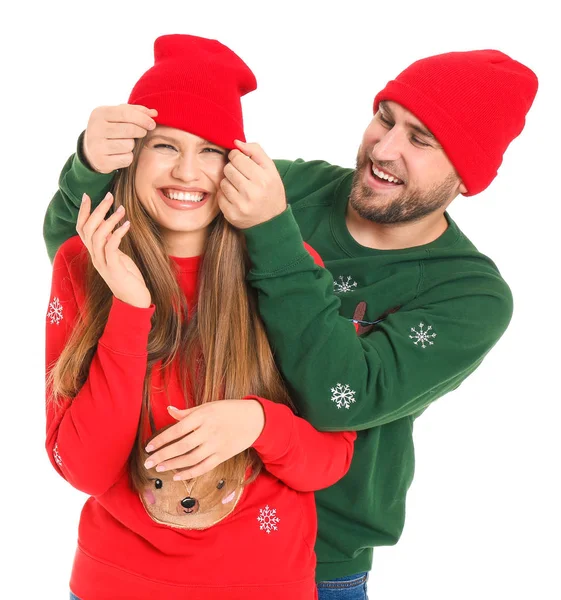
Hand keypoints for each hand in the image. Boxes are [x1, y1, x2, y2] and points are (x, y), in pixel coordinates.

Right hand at [77, 192, 150, 307]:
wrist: (134, 300)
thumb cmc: (128, 278)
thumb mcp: (118, 257)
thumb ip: (111, 243)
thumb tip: (111, 226)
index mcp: (94, 253)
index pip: (82, 229)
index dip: (83, 212)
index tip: (86, 195)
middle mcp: (95, 257)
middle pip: (88, 229)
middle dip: (97, 210)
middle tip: (109, 195)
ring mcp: (103, 263)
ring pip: (98, 236)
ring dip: (110, 220)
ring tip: (122, 208)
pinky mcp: (113, 268)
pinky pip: (111, 247)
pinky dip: (118, 233)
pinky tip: (127, 224)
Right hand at [83, 104, 157, 172]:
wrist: (90, 151)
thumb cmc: (109, 129)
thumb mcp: (117, 116)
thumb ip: (135, 111)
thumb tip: (154, 113)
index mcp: (100, 113)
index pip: (126, 113)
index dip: (143, 118)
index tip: (152, 124)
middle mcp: (96, 129)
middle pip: (129, 129)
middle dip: (141, 131)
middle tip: (142, 133)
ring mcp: (97, 146)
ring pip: (129, 145)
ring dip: (132, 145)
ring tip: (126, 143)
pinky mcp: (102, 161)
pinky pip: (126, 159)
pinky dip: (128, 157)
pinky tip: (121, 154)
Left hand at [143, 399, 265, 479]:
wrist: (254, 419)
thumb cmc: (228, 410)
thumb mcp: (208, 406)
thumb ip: (188, 412)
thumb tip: (169, 410)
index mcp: (204, 416)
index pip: (178, 429)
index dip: (162, 439)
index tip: (148, 447)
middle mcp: (209, 431)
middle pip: (182, 446)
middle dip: (163, 456)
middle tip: (148, 463)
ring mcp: (217, 445)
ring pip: (191, 459)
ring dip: (173, 465)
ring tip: (159, 468)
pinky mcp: (223, 455)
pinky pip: (204, 467)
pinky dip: (190, 473)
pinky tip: (177, 475)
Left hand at [217, 140, 286, 228]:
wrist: (272, 222)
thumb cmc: (270, 191)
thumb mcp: (270, 170)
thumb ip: (256, 151)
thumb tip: (236, 142)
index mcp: (263, 178)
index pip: (237, 157)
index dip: (237, 157)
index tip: (242, 163)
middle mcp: (253, 192)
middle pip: (228, 168)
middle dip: (232, 170)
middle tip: (241, 176)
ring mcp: (241, 205)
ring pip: (222, 182)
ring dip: (229, 183)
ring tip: (239, 188)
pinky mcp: (232, 215)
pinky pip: (220, 196)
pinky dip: (225, 196)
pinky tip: (236, 198)